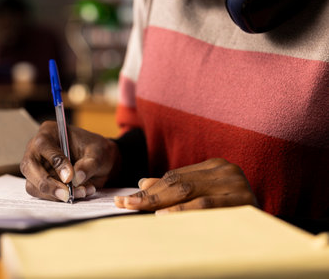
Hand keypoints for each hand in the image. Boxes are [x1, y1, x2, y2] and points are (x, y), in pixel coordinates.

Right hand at [20, 121, 119, 201]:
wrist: (100, 161)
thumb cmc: (97, 150)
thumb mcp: (99, 153)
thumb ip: (88, 164)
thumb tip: (76, 178)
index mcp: (49, 132)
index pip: (43, 145)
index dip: (55, 162)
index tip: (70, 177)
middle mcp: (37, 149)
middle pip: (29, 167)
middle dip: (47, 184)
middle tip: (67, 194)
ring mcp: (36, 167)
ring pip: (33, 185)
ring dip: (55, 194)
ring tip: (81, 192)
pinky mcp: (41, 182)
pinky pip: (43, 194)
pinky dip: (60, 198)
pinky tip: (80, 193)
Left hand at [114, 158, 256, 213]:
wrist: (267, 227)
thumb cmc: (230, 208)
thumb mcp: (201, 194)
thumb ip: (174, 189)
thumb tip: (142, 183)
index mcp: (214, 166)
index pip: (174, 177)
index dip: (149, 189)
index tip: (125, 199)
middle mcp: (225, 169)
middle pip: (178, 183)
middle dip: (148, 195)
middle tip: (125, 203)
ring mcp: (235, 182)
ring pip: (189, 192)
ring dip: (161, 202)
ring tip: (139, 208)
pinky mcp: (242, 199)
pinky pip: (206, 204)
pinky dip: (183, 211)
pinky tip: (164, 215)